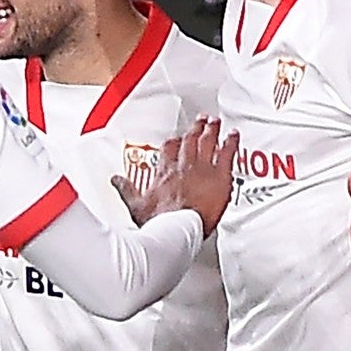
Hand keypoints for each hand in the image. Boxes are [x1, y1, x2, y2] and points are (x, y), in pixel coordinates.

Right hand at [111, 116, 236, 237]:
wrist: (178, 230)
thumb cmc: (159, 222)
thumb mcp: (135, 206)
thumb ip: (126, 190)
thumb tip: (116, 180)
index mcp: (164, 171)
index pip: (168, 148)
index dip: (173, 140)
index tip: (176, 137)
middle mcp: (183, 166)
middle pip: (189, 140)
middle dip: (195, 128)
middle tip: (200, 120)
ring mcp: (202, 170)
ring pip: (208, 142)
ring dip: (212, 130)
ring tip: (215, 122)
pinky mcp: (220, 178)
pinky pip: (227, 154)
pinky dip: (231, 143)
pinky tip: (234, 136)